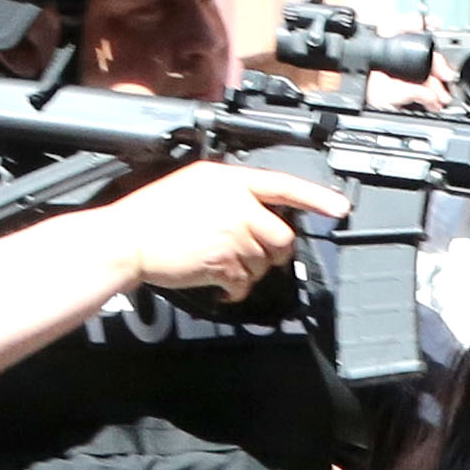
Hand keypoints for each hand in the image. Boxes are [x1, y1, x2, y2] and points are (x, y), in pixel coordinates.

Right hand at [114, 165, 349, 300]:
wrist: (129, 238)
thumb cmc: (155, 213)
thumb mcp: (195, 183)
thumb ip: (230, 191)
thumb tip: (256, 208)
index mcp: (230, 179)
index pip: (283, 185)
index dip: (316, 198)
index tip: (340, 208)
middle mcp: (237, 204)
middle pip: (282, 236)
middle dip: (273, 252)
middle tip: (252, 253)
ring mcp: (233, 235)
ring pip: (265, 263)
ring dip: (249, 270)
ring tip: (222, 263)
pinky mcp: (225, 263)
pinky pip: (246, 283)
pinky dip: (235, 290)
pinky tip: (218, 283)